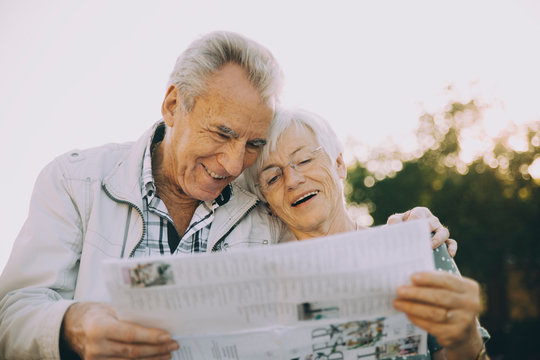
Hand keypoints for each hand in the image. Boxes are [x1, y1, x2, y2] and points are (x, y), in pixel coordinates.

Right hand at [62, 302, 178, 358]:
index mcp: (99, 327)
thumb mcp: (110, 309)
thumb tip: (157, 321)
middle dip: (156, 349)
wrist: (71, 326)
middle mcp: (96, 346)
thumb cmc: (96, 314)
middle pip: (132, 352)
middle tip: (173, 345)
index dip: (150, 337)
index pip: (129, 334)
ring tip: (167, 354)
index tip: (167, 336)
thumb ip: (129, 316)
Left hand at [387, 206, 456, 256]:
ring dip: (438, 239)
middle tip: (419, 238)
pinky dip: (451, 248)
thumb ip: (394, 222)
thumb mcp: (395, 224)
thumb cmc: (400, 230)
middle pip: (432, 222)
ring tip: (429, 247)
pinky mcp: (445, 242)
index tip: (410, 226)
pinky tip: (449, 255)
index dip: (414, 220)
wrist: (404, 242)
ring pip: (444, 232)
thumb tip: (393, 225)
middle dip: (426, 229)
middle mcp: (431, 220)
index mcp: (418, 212)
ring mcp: (439, 231)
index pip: (418, 213)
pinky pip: (451, 243)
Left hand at [394, 271, 484, 359]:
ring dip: (413, 307)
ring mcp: (464, 321)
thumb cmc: (451, 304)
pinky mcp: (455, 334)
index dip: (429, 278)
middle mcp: (470, 304)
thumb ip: (436, 283)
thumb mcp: (451, 291)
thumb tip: (409, 279)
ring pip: (434, 313)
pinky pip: (431, 326)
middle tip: (400, 290)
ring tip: (398, 302)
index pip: (447, 280)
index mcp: (469, 288)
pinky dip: (417, 319)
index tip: (412, 277)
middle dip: (417, 293)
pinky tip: (407, 313)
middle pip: (439, 297)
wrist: (464, 332)